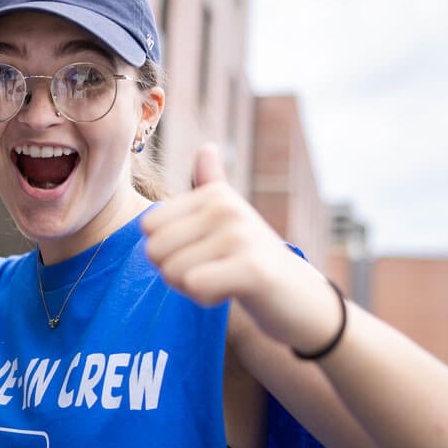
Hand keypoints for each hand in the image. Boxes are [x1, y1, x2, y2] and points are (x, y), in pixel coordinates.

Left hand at [141, 142, 341, 355]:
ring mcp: (240, 235)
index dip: (165, 251)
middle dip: (175, 273)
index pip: (148, 227)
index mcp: (213, 194)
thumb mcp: (227, 220)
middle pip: (155, 251)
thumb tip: (206, 148)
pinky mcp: (252, 268)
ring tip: (226, 281)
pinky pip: (195, 286)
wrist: (299, 297)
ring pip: (172, 272)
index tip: (202, 254)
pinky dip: (207, 299)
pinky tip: (232, 292)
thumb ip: (210, 187)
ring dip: (193, 289)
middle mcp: (226, 207)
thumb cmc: (252, 260)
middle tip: (213, 272)